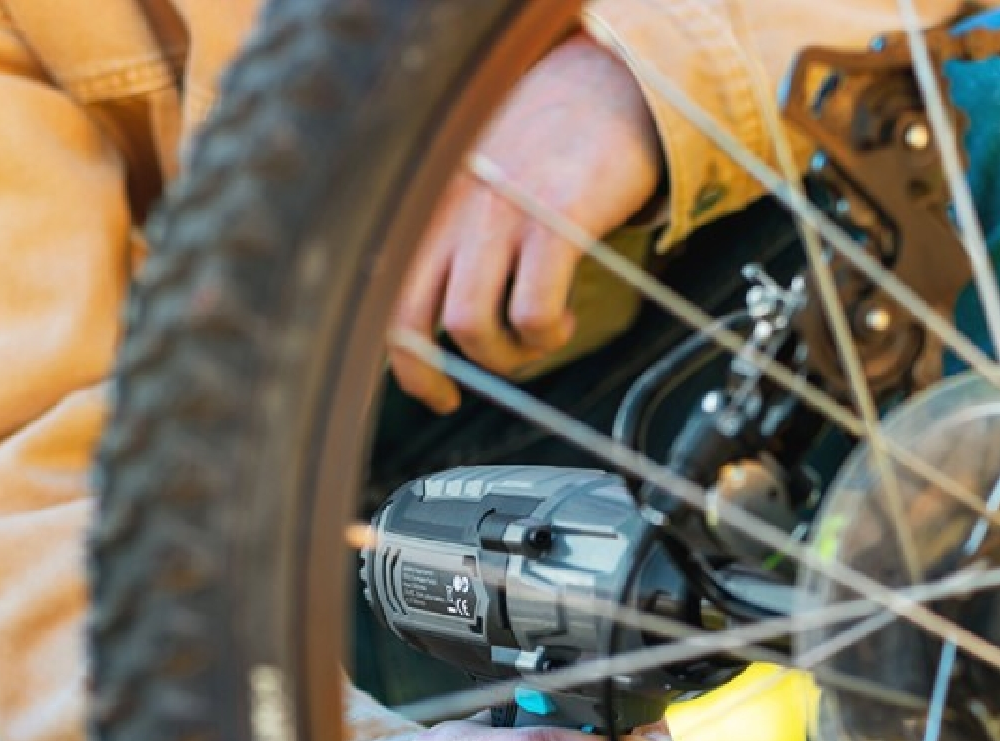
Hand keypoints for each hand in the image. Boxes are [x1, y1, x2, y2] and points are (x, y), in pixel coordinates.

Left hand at [390, 32, 663, 412]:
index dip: (409, 366)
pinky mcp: (550, 221)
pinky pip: (532, 311)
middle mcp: (451, 209)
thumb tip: (452, 328)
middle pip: (413, 323)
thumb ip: (457, 243)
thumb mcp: (482, 189)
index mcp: (428, 207)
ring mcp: (497, 214)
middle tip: (494, 372)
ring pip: (471, 326)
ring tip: (542, 336)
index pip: (388, 302)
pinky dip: (548, 334)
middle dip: (448, 372)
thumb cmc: (551, 148)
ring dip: (511, 355)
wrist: (612, 87)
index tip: (439, 395)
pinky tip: (562, 320)